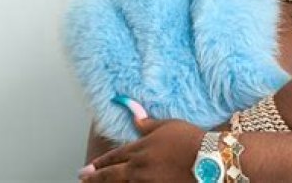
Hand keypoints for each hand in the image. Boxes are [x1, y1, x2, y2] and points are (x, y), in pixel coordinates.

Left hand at [79, 117, 204, 182]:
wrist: (208, 158)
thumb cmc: (190, 139)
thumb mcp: (167, 125)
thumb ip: (147, 123)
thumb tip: (134, 115)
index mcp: (140, 148)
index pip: (114, 156)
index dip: (100, 162)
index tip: (89, 167)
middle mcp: (139, 167)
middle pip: (111, 174)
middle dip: (95, 177)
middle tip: (83, 178)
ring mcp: (147, 181)